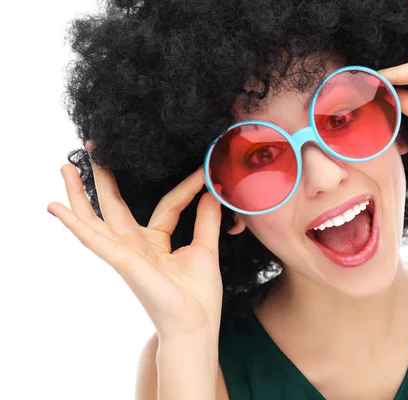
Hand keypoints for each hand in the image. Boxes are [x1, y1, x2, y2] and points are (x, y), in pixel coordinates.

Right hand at [47, 151, 222, 340]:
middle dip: (104, 177)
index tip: (202, 169)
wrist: (195, 323)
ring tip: (67, 165)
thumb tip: (212, 191)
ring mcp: (123, 252)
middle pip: (114, 204)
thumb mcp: (205, 248)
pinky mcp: (119, 260)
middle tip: (95, 148)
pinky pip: (91, 238)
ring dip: (78, 192)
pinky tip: (54, 206)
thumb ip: (205, 220)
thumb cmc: (198, 294)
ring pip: (94, 217)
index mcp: (156, 242)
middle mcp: (135, 244)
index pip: (168, 204)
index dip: (185, 186)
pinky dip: (72, 222)